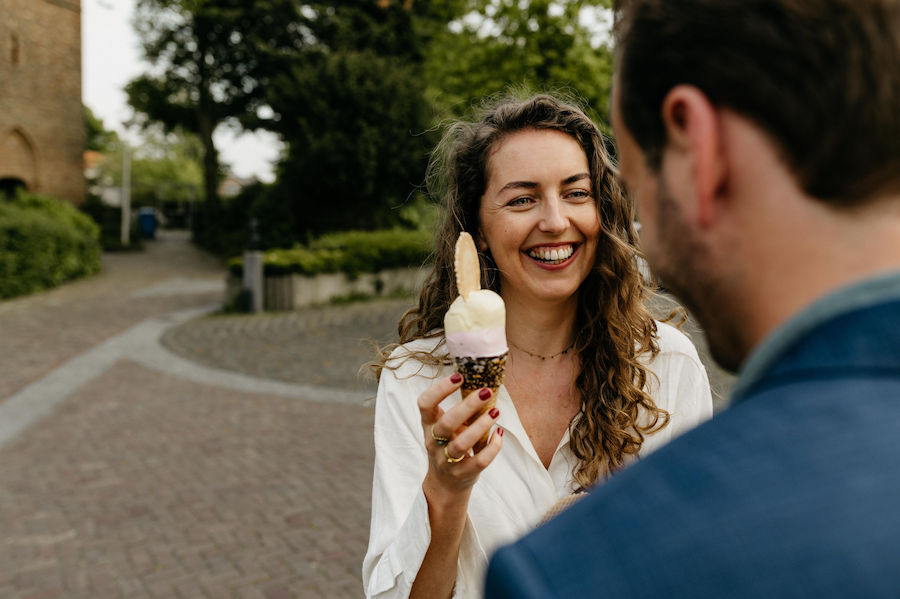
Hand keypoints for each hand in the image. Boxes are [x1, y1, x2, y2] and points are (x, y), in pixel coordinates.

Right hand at [418, 373, 502, 493]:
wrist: (445, 483)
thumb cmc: (448, 445)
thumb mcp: (446, 427)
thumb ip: (459, 411)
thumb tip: (483, 387)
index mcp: (428, 424)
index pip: (425, 404)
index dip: (439, 389)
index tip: (458, 377)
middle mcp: (433, 442)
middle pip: (446, 423)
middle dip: (467, 406)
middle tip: (485, 391)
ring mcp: (446, 460)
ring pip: (461, 444)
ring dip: (480, 426)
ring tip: (495, 411)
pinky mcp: (463, 474)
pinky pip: (479, 461)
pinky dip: (492, 447)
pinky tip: (498, 434)